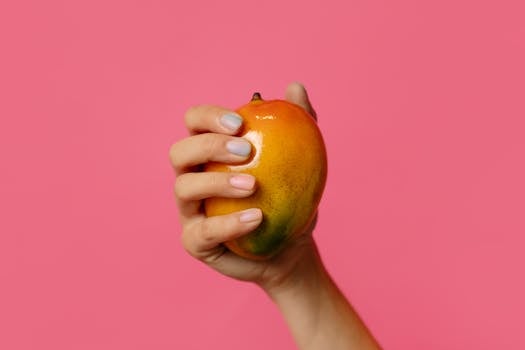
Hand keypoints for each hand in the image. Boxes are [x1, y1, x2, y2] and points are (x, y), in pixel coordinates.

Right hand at [169, 82, 318, 290]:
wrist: (290, 247)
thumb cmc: (289, 200)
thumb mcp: (300, 161)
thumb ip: (299, 125)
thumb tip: (295, 87)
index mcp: (209, 153)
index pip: (194, 123)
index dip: (208, 117)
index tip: (240, 122)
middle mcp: (192, 177)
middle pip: (179, 152)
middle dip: (208, 146)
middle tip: (246, 150)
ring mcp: (190, 211)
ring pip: (184, 188)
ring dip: (217, 182)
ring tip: (253, 185)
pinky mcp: (195, 241)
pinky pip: (203, 232)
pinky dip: (228, 223)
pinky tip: (257, 217)